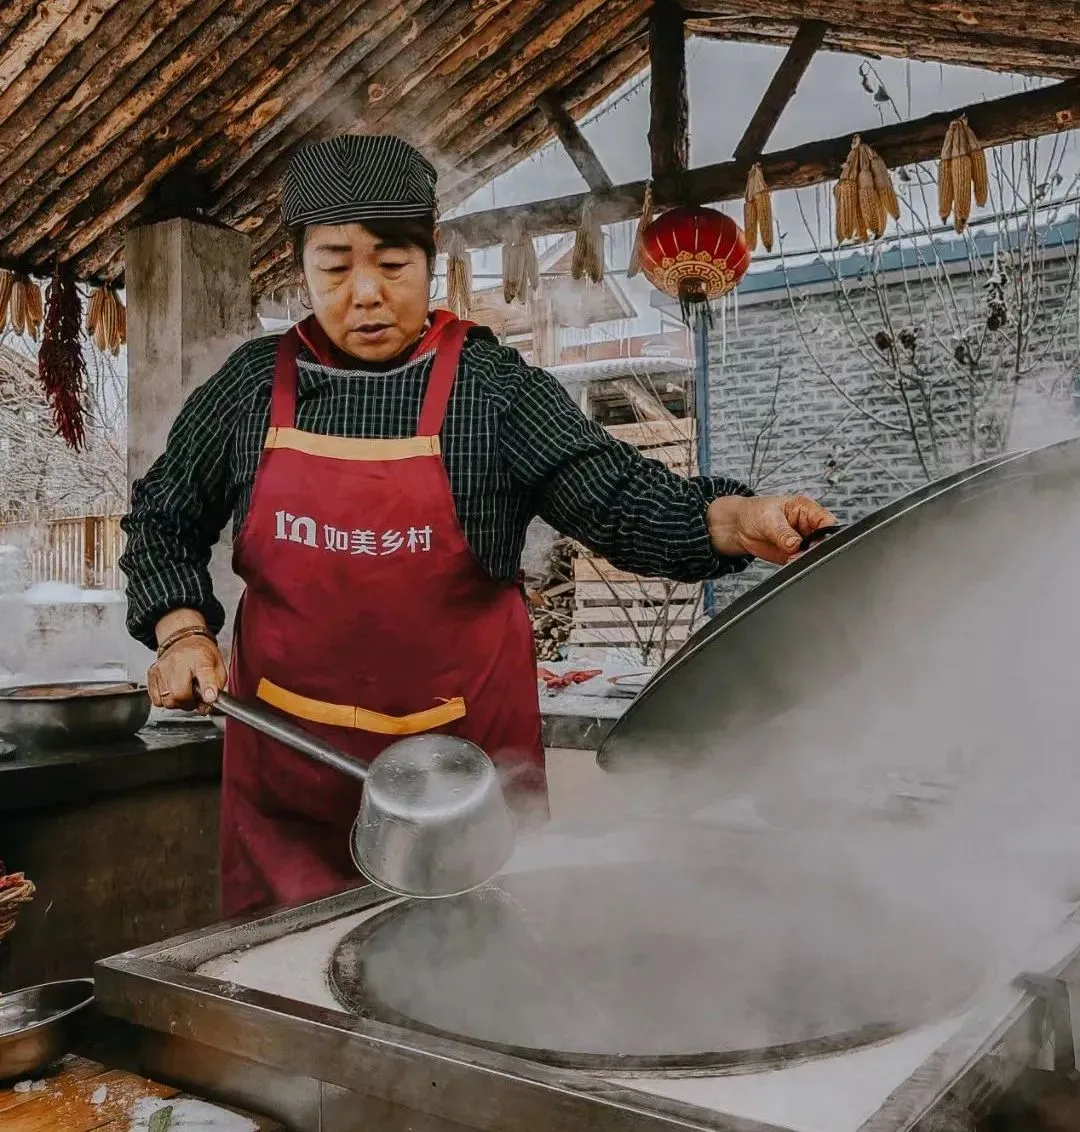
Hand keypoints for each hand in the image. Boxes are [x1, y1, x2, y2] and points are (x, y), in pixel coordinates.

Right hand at [148, 633, 227, 714]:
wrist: (184, 640)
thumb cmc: (202, 654)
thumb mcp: (218, 667)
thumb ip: (217, 687)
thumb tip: (208, 705)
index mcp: (201, 657)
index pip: (204, 673)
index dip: (207, 688)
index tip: (210, 698)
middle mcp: (179, 661)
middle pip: (180, 694)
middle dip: (190, 703)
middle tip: (195, 697)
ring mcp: (163, 667)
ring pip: (168, 700)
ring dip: (178, 703)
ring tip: (184, 692)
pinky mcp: (152, 673)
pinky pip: (156, 700)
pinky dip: (166, 701)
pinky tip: (173, 691)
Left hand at [707, 494, 837, 565]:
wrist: (737, 526)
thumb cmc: (753, 512)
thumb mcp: (769, 519)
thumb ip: (784, 533)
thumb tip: (796, 544)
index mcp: (806, 509)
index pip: (826, 520)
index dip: (827, 531)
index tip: (818, 540)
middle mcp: (806, 526)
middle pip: (823, 540)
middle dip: (816, 548)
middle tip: (802, 551)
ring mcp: (801, 541)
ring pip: (813, 553)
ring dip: (806, 558)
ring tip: (792, 556)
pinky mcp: (792, 555)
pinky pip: (800, 562)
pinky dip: (796, 565)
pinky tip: (789, 561)